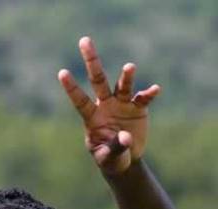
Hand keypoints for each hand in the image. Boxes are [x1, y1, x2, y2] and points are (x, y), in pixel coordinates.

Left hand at [58, 36, 160, 175]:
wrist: (125, 159)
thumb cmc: (109, 159)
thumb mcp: (108, 159)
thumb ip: (114, 148)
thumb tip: (126, 137)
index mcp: (92, 117)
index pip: (80, 100)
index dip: (72, 88)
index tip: (62, 73)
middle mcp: (105, 105)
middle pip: (98, 80)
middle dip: (92, 61)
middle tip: (85, 41)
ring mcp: (122, 104)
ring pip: (122, 85)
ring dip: (126, 77)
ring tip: (130, 67)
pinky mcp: (137, 107)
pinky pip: (143, 98)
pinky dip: (149, 94)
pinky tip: (155, 89)